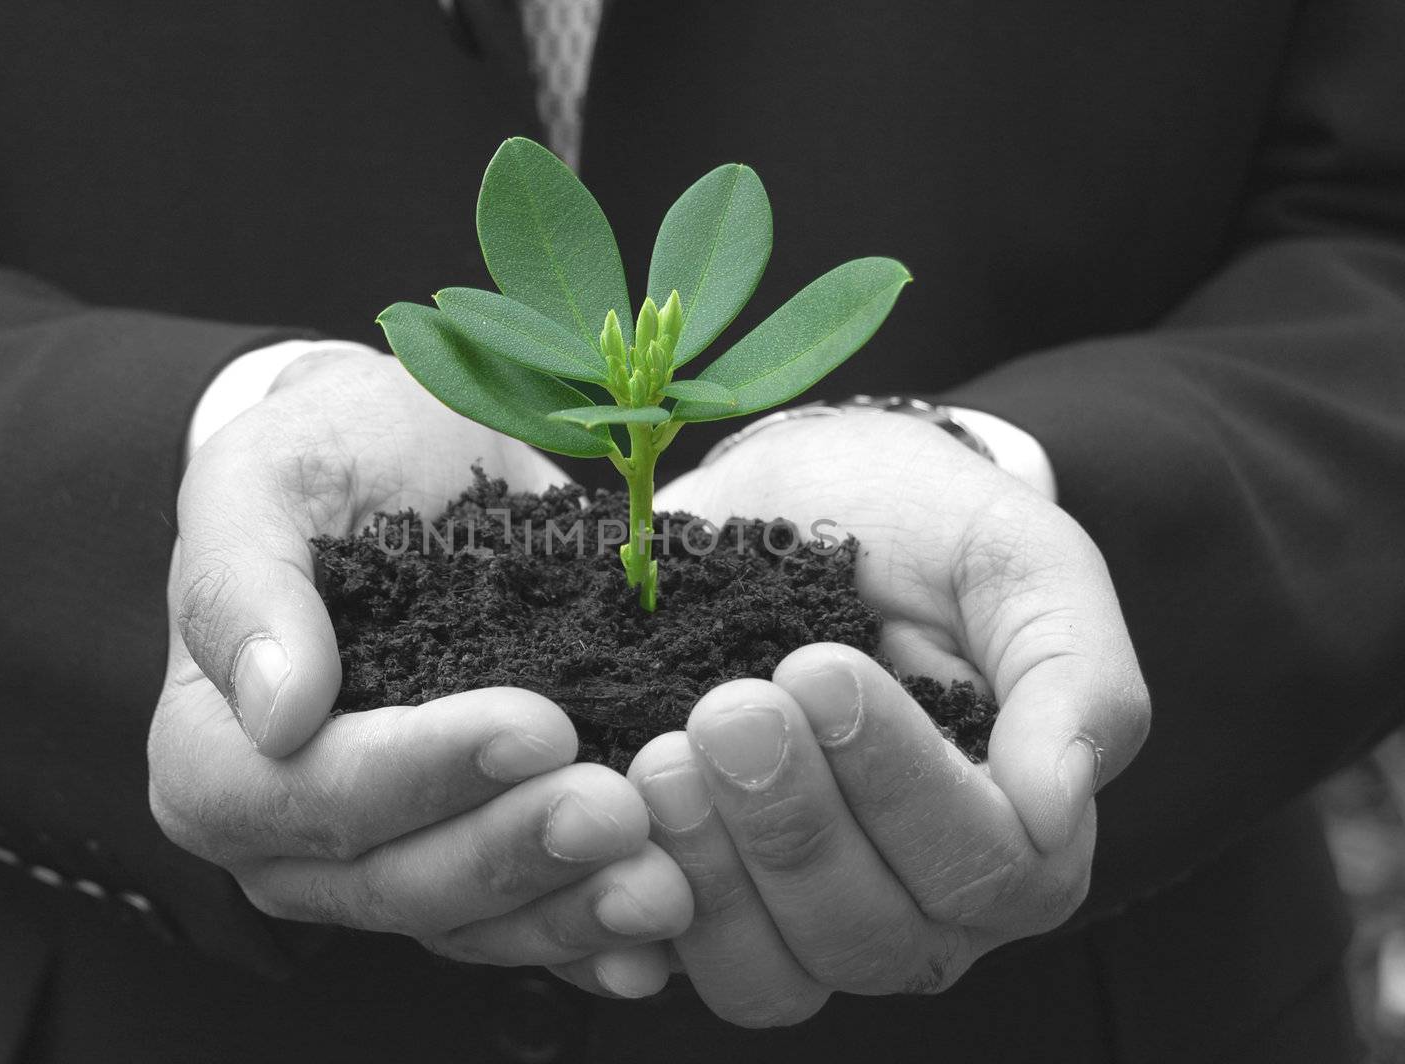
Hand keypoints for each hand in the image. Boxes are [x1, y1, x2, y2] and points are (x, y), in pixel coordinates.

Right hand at [149, 346, 691, 990]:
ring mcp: (386, 861)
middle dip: (515, 849)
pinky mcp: (470, 859)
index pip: (312, 794)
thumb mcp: (260, 478)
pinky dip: (590, 935)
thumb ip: (240, 583)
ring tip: (664, 881)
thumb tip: (276, 707)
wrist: (411, 466)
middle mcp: (291, 839)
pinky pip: (524, 927)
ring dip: (568, 910)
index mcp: (216, 758)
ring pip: (469, 921)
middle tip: (619, 809)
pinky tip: (661, 935)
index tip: (536, 726)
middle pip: (398, 878)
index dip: (422, 773)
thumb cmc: (326, 461)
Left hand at [621, 411, 1148, 1025]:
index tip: (820, 670)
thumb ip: (1072, 673)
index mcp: (1017, 832)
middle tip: (730, 707)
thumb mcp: (1018, 561)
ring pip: (771, 980)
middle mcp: (918, 901)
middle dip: (794, 826)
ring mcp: (804, 913)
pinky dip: (632, 909)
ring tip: (665, 757)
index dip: (900, 786)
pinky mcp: (706, 899)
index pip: (985, 870)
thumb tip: (1061, 804)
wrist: (796, 493)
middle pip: (871, 938)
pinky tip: (611, 824)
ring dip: (713, 876)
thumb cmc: (923, 528)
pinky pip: (671, 958)